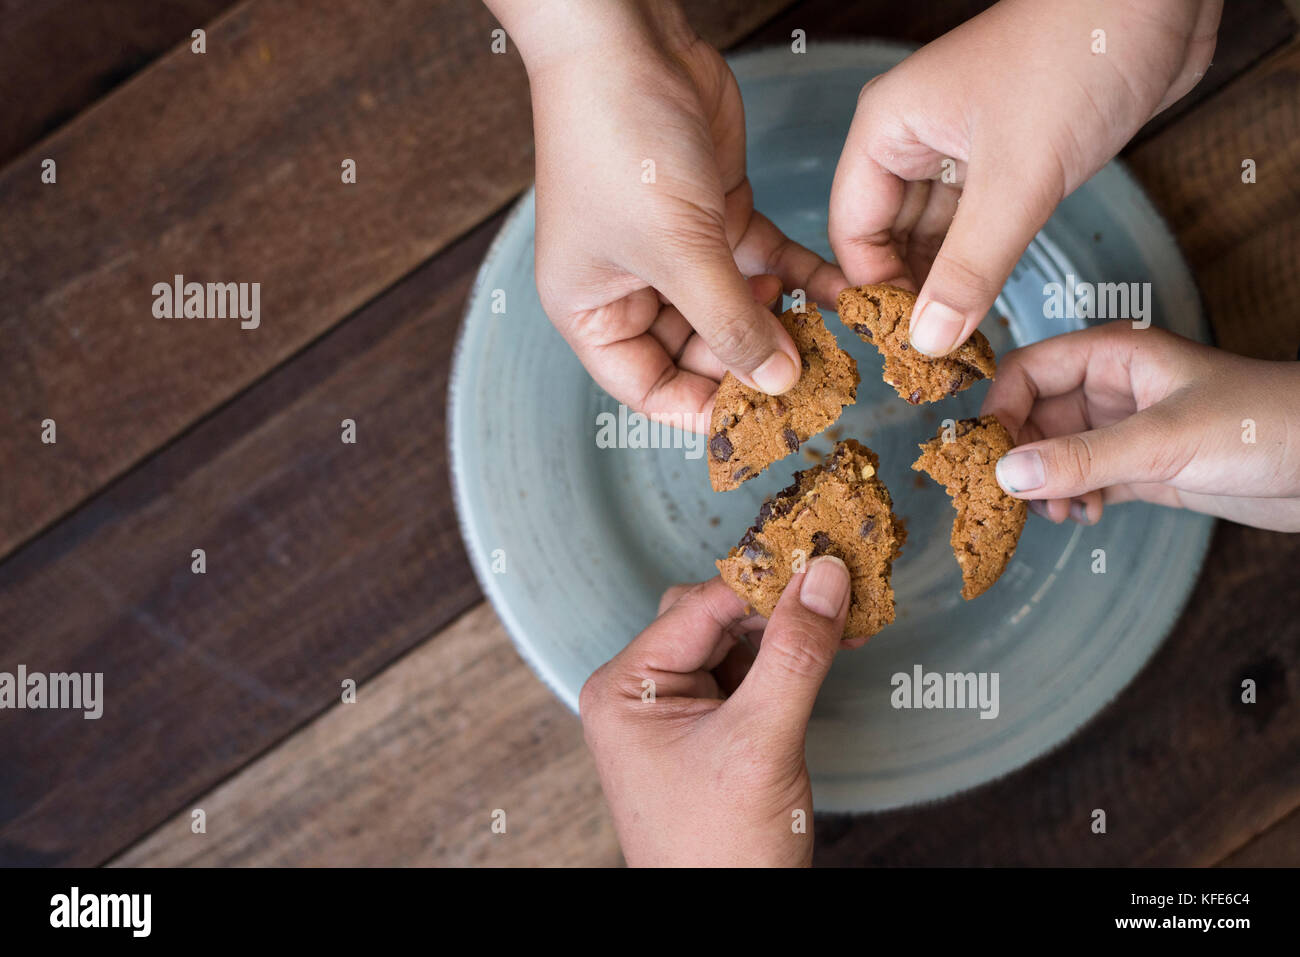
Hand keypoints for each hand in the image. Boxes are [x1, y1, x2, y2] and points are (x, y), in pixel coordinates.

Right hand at [491, 0, 845, 426]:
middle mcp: (633, 288)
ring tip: (835, 340)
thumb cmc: (620, 147)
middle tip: (814, 379)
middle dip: (752, 363)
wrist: (626, 43)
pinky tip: (839, 293)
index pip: (649, 389)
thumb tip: (775, 382)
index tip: (763, 420)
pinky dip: (797, 276)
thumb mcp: (676, 250)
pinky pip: (762, 263)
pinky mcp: (717, 215)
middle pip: (699, 354)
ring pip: (736, 310)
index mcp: (593, 311)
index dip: (702, 409)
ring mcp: (677, 252)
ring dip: (782, 322)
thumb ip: (729, 322)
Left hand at [580, 558, 852, 866]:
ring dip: (788, 631)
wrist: (726, 925)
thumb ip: (795, 654)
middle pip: (715, 616)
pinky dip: (787, 661)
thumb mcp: (762, 741)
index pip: (700, 606)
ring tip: (844, 623)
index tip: (826, 557)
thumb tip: (825, 576)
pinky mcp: (707, 729)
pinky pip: (747, 673)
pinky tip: (828, 651)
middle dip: (778, 605)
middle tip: (841, 588)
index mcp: (626, 686)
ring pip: (735, 641)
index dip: (765, 580)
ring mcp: (673, 711)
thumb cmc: (720, 851)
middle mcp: (640, 690)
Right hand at [829, 0, 1220, 356]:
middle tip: (932, 356)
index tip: (904, 344)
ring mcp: (960, 150)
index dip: (875, 291)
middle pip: (887, 238)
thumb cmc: (1077, 55)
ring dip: (945, 287)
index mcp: (888, 129)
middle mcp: (914, 140)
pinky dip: (978, 267)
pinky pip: (975, 228)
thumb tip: (929, 340)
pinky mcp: (1006, 160)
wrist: (1159, 1)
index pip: (853, 231)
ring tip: (958, 343)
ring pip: (933, 237)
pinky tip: (985, 307)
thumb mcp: (1018, 177)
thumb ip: (970, 267)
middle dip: (909, 295)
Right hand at [981, 322, 1299, 531]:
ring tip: (1058, 514)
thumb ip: (1083, 459)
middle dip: (1021, 459)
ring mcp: (1126, 429)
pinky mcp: (1143, 467)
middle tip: (1017, 500)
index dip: (1000, 410)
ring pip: (1055, 453)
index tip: (987, 457)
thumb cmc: (1265, 424)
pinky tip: (1086, 517)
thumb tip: (1006, 475)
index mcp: (1112, 355)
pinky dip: (1074, 500)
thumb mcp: (1165, 441)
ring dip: (1046, 486)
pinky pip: (1084, 480)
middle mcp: (1112, 388)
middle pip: (1033, 417)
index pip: (1027, 372)